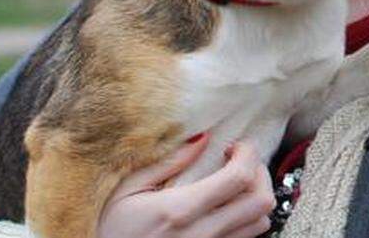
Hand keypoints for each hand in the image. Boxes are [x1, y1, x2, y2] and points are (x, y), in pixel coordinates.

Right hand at [97, 135, 275, 237]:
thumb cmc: (107, 227)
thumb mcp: (125, 188)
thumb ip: (167, 162)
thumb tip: (202, 139)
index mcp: (179, 209)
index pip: (239, 178)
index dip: (248, 154)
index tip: (235, 145)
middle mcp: (201, 233)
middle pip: (261, 201)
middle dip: (260, 173)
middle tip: (241, 162)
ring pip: (260, 223)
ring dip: (256, 197)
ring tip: (237, 183)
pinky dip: (246, 218)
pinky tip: (227, 206)